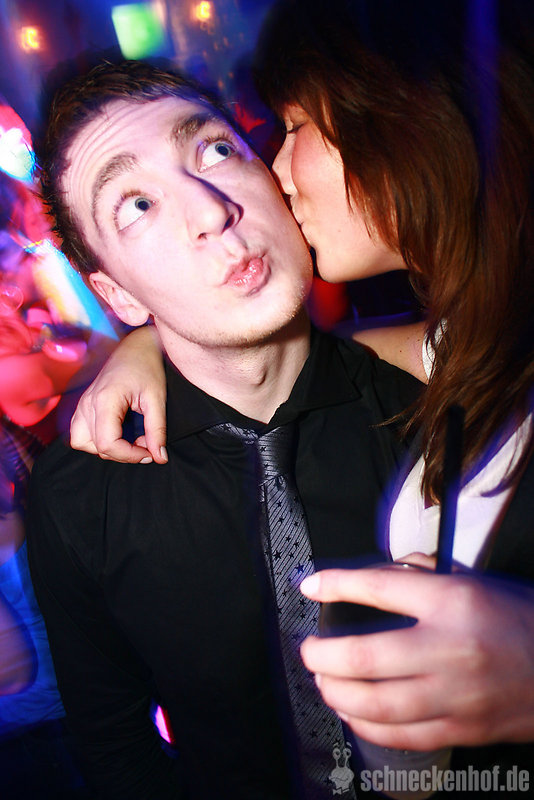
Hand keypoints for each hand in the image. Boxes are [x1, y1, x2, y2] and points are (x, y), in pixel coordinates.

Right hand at [70, 326, 167, 462]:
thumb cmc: (146, 367)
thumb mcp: (157, 399)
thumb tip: (159, 457)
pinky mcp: (83, 406)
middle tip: (146, 442)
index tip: (149, 453)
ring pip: (83, 443)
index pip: (107, 444)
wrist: (135, 347)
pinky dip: (99, 440)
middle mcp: (87, 404)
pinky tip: (120, 432)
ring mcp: (82, 405)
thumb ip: (157, 430)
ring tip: (131, 438)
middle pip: (97, 447)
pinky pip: (82, 434)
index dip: (130, 456)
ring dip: (108, 448)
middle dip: (123, 453)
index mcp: (105, 400)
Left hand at [300, 561, 533, 749]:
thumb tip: (372, 578)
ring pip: (377, 705)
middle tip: (309, 650)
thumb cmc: (519, 618)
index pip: (378, 587)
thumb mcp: (472, 581)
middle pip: (365, 656)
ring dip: (337, 694)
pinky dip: (367, 727)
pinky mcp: (463, 728)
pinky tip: (353, 713)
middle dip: (322, 655)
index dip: (335, 585)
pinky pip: (402, 735)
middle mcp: (450, 648)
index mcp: (453, 601)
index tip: (311, 586)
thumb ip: (421, 575)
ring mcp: (456, 694)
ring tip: (323, 681)